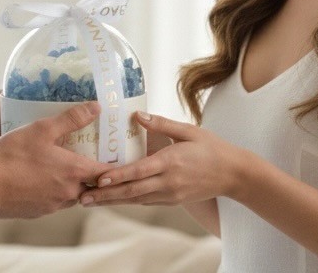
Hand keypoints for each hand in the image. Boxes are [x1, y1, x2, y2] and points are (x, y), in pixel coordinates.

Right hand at [0, 102, 111, 217]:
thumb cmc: (14, 154)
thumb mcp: (43, 129)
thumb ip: (72, 119)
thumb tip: (96, 108)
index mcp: (74, 172)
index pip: (106, 173)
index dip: (113, 165)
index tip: (116, 156)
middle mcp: (68, 193)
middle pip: (90, 185)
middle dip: (92, 173)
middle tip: (89, 156)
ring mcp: (53, 206)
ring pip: (72, 194)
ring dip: (72, 182)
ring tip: (65, 164)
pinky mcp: (38, 212)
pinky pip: (55, 201)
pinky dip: (55, 190)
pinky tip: (42, 176)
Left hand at [79, 111, 237, 206]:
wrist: (234, 174)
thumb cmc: (211, 148)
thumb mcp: (188, 130)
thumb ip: (162, 124)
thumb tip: (138, 115)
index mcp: (170, 162)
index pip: (139, 171)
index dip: (118, 176)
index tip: (98, 178)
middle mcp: (168, 182)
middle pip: (132, 191)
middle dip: (106, 195)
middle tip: (83, 196)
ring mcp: (170, 194)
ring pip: (136, 200)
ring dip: (112, 200)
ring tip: (90, 200)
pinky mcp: (172, 200)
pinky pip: (145, 201)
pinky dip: (128, 200)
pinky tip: (114, 198)